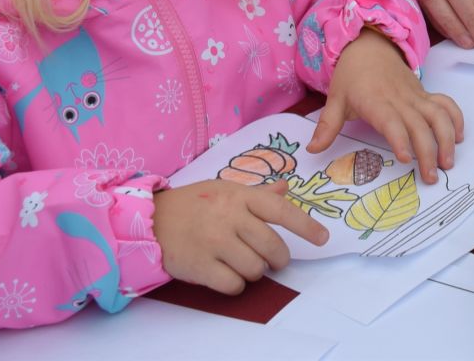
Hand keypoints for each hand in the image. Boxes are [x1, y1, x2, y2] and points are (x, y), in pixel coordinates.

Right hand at [152, 178, 327, 294]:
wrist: (151, 220)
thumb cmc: (194, 204)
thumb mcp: (225, 189)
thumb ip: (257, 193)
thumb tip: (285, 188)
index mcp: (240, 196)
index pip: (281, 211)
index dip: (305, 226)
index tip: (323, 238)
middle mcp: (229, 217)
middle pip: (272, 246)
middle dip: (279, 259)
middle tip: (275, 261)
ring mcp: (215, 242)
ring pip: (255, 268)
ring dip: (255, 271)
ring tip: (243, 263)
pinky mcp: (200, 266)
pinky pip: (233, 284)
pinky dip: (235, 285)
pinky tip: (227, 274)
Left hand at [310, 28, 462, 182]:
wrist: (369, 45)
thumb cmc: (351, 75)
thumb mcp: (335, 99)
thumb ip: (327, 126)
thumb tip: (312, 151)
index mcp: (376, 102)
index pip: (392, 122)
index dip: (401, 139)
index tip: (406, 159)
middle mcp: (400, 100)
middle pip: (420, 125)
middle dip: (428, 151)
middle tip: (430, 178)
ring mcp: (416, 96)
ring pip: (439, 115)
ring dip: (447, 138)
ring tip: (447, 162)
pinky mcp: (425, 94)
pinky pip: (445, 104)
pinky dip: (455, 118)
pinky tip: (458, 137)